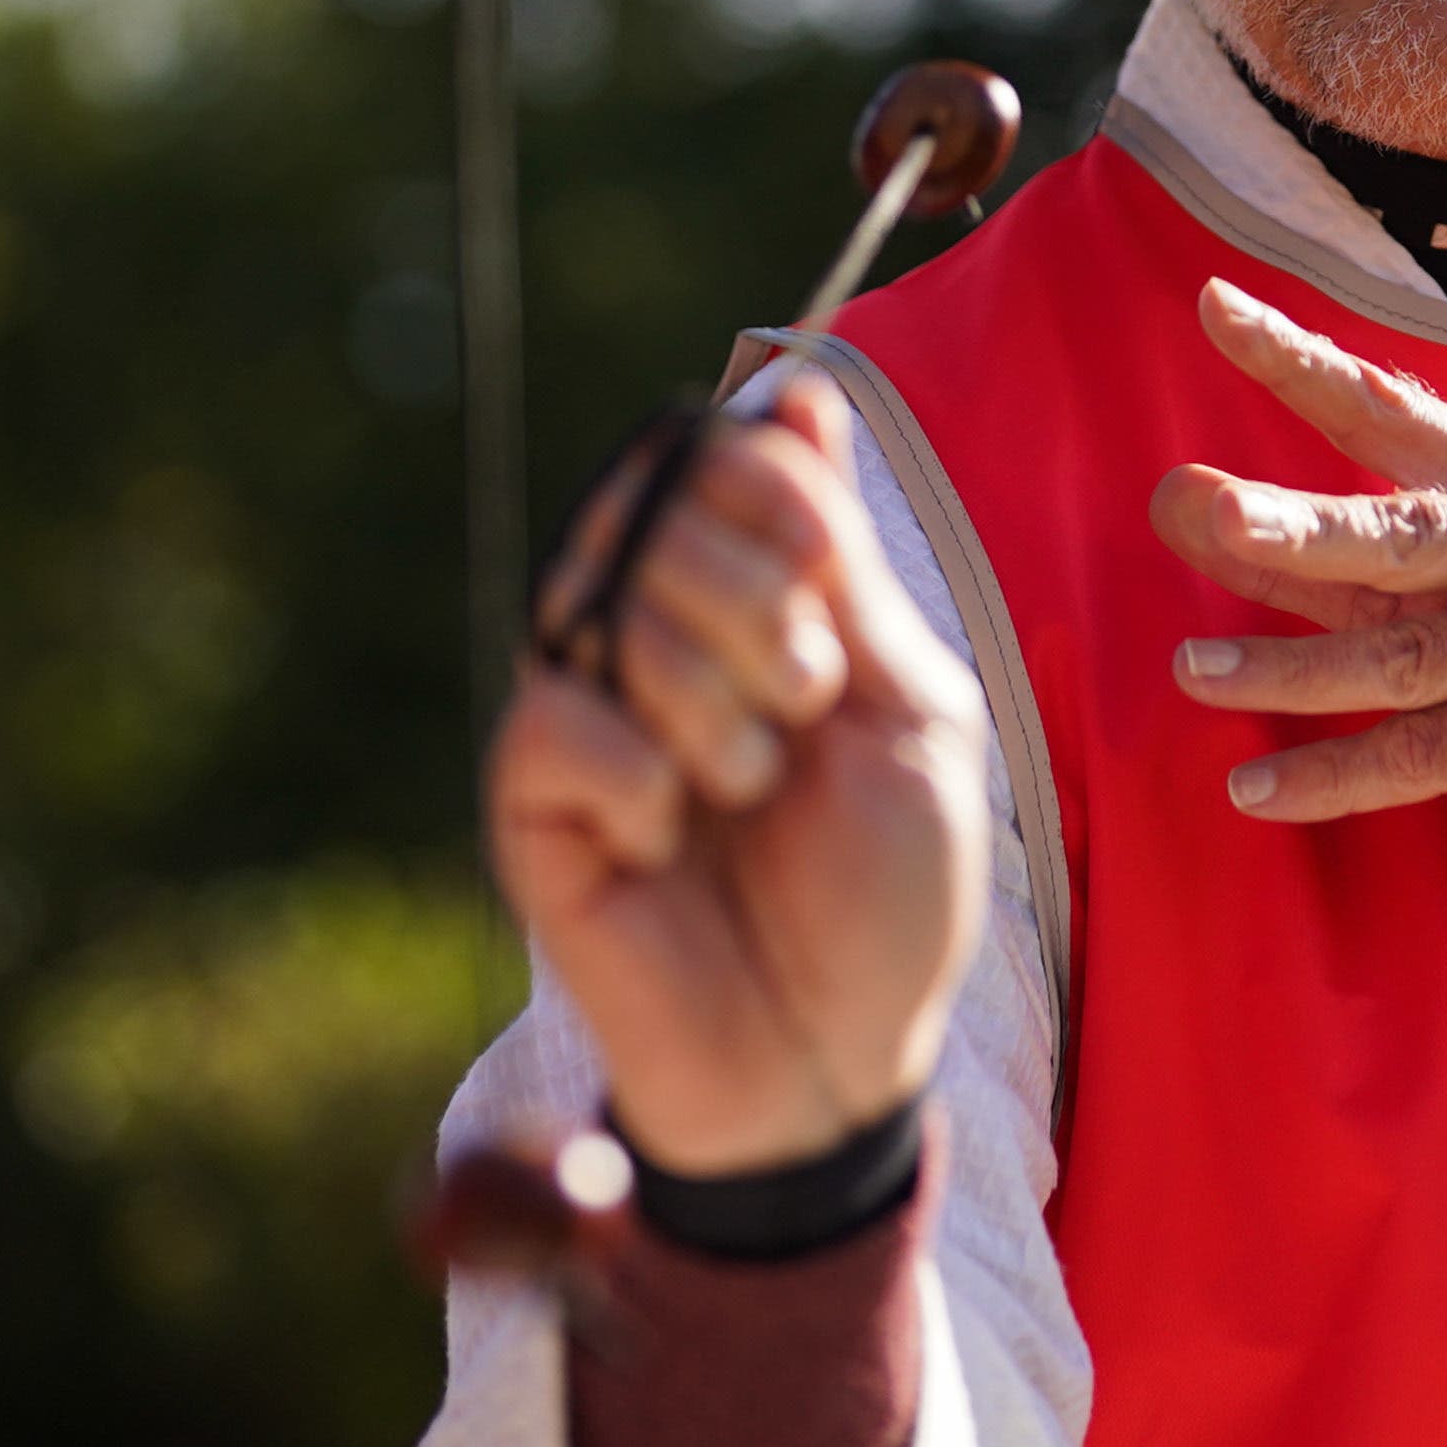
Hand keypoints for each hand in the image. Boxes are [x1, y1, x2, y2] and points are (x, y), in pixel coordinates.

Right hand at [486, 374, 988, 1177]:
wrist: (835, 1060)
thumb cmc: (890, 894)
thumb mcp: (909, 711)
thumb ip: (843, 564)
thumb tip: (796, 386)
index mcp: (754, 597)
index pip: (714, 456)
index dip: (762, 483)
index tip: (822, 561)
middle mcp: (658, 635)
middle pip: (651, 506)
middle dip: (752, 597)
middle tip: (807, 701)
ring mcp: (589, 715)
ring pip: (600, 604)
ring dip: (708, 694)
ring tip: (752, 785)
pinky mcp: (536, 805)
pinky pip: (550, 720)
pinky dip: (632, 773)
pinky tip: (668, 836)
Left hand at [1151, 281, 1446, 907]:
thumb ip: (1323, 561)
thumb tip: (1187, 509)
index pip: (1392, 411)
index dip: (1304, 362)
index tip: (1218, 308)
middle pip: (1401, 530)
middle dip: (1296, 520)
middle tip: (1201, 505)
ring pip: (1403, 653)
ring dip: (1286, 669)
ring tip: (1191, 672)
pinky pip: (1430, 749)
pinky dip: (1337, 774)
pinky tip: (1258, 788)